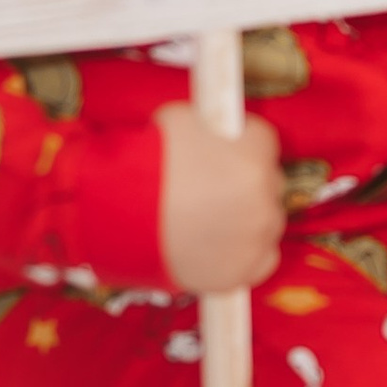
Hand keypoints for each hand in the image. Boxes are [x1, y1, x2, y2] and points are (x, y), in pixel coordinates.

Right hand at [155, 99, 285, 292]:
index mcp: (255, 145)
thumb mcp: (180, 120)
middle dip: (244, 186)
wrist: (117, 214)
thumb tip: (215, 132)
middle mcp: (266, 186)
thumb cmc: (145, 163)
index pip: (263, 142)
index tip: (222, 158)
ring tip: (209, 223)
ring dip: (245, 221)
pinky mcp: (245, 267)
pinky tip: (220, 248)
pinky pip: (262, 259)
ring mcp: (258, 230)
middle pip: (268, 183)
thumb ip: (210, 128)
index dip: (239, 150)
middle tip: (212, 193)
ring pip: (266, 222)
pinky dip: (245, 255)